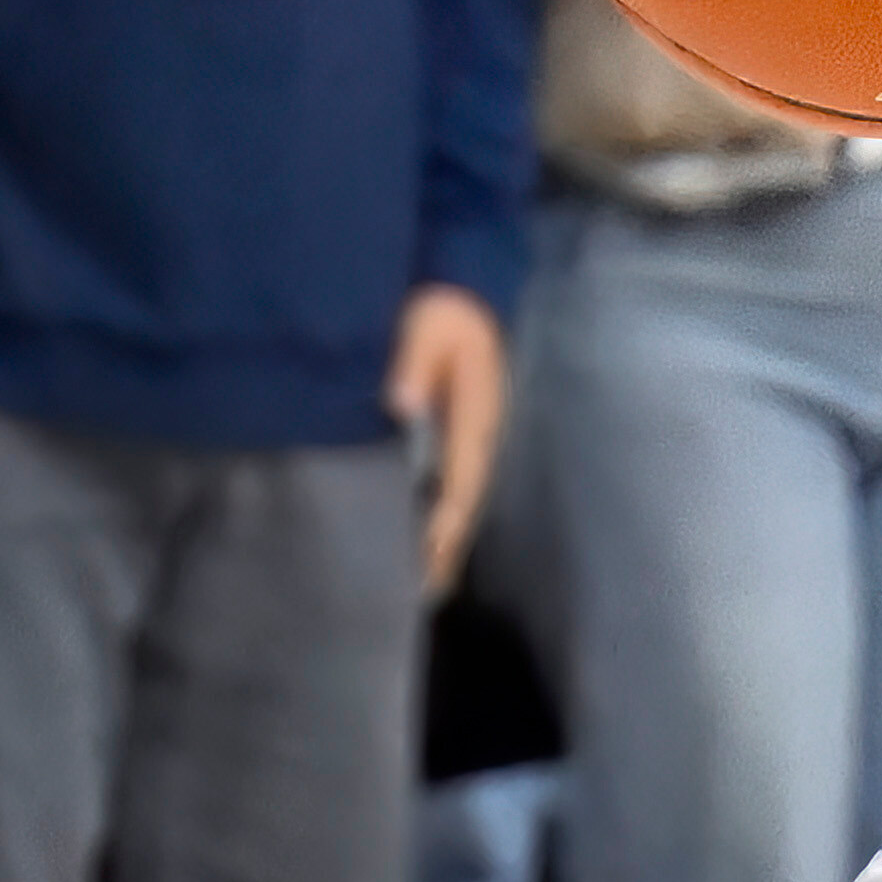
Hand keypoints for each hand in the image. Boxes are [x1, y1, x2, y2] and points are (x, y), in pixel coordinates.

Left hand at [383, 284, 502, 596]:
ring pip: (461, 497)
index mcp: (475, 414)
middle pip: (465, 501)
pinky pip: (452, 483)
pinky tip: (424, 536)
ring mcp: (473, 434)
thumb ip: (414, 361)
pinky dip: (439, 516)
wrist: (463, 287)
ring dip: (444, 537)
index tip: (423, 561)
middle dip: (446, 546)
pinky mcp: (460, 431)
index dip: (441, 524)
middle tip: (421, 594)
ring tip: (424, 582)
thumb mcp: (426, 325)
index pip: (460, 480)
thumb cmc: (441, 308)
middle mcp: (480, 433)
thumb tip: (401, 405)